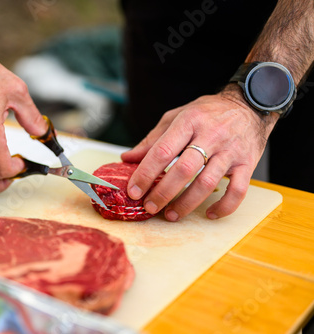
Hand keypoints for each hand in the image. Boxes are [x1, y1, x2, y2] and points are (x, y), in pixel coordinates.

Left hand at [121, 87, 277, 220]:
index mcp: (189, 122)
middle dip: (163, 192)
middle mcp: (211, 135)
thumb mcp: (176, 117)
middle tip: (149, 206)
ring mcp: (230, 151)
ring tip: (171, 215)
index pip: (163, 151)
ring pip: (208, 182)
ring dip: (187, 203)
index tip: (134, 190)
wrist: (249, 105)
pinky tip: (210, 214)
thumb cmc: (207, 113)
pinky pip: (238, 190)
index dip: (146, 173)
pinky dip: (224, 206)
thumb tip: (128, 158)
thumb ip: (152, 139)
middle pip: (184, 169)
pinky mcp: (247, 164)